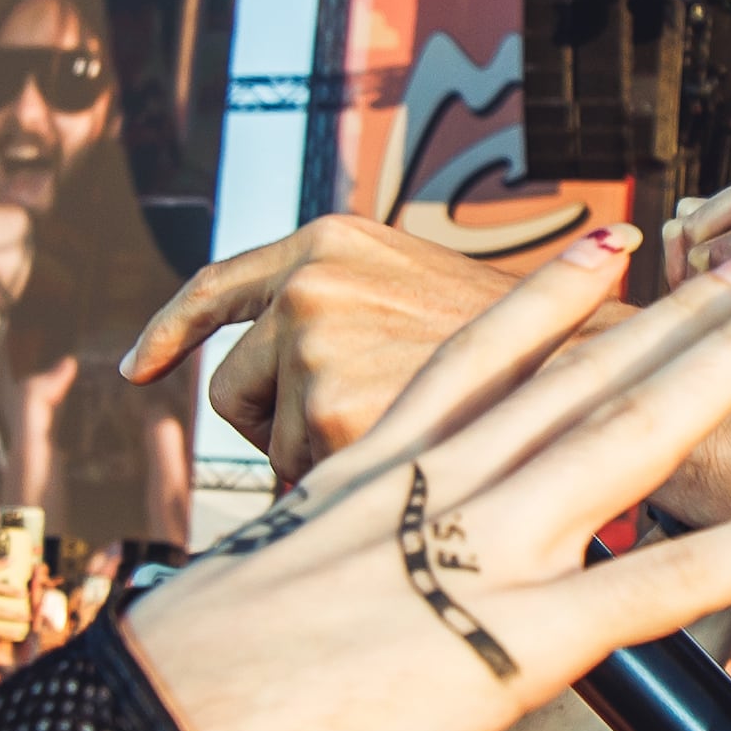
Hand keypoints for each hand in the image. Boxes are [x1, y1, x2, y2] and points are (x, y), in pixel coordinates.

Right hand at [114, 224, 730, 730]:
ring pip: (638, 431)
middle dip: (684, 306)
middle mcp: (433, 491)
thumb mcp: (237, 603)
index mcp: (363, 479)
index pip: (476, 360)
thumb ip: (298, 583)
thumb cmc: (168, 699)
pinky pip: (666, 583)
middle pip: (583, 371)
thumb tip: (290, 608)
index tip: (610, 241)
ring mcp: (479, 556)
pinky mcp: (514, 645)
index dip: (552, 298)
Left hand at [117, 210, 523, 481]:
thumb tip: (273, 357)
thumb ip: (339, 306)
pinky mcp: (327, 413)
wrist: (590, 372)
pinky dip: (339, 484)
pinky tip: (397, 460)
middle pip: (234, 385)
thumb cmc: (512, 345)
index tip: (140, 368)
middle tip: (356, 426)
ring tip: (399, 431)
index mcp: (327, 245)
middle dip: (276, 421)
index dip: (173, 331)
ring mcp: (314, 347)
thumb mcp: (413, 290)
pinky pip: (298, 476)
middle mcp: (308, 287)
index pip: (219, 288)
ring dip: (319, 456)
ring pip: (269, 441)